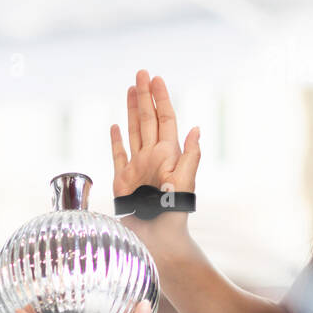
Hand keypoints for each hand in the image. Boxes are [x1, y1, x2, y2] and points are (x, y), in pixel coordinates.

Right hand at [111, 69, 200, 248]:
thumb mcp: (186, 183)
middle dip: (145, 96)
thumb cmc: (174, 214)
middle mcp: (153, 157)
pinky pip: (119, 154)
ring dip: (132, 110)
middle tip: (141, 73)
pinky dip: (117, 139)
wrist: (157, 240)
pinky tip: (116, 125)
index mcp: (169, 155)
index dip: (161, 98)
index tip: (156, 78)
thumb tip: (197, 128)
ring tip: (130, 89)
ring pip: (134, 131)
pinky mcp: (123, 181)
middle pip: (148, 120)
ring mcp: (137, 167)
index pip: (165, 119)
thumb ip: (191, 156)